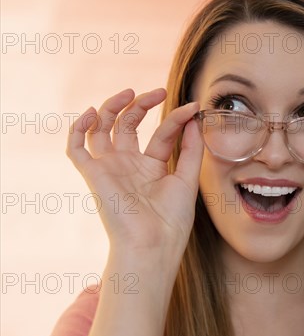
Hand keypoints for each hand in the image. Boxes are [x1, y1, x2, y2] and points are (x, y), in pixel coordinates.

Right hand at [66, 88, 202, 254]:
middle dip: (141, 105)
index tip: (193, 108)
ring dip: (111, 107)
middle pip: (128, 124)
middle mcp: (129, 165)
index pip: (161, 134)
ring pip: (102, 128)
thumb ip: (192, 149)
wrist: (153, 242)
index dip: (176, 118)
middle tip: (158, 92)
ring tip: (129, 93)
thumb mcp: (188, 179)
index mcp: (152, 167)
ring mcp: (110, 168)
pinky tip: (92, 114)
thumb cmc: (172, 219)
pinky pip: (76, 148)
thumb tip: (195, 119)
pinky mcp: (93, 174)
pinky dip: (78, 128)